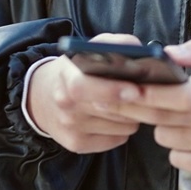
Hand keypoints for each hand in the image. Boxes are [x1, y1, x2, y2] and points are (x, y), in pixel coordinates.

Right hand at [26, 33, 142, 153]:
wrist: (41, 98)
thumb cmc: (75, 70)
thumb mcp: (88, 50)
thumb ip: (115, 45)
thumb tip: (141, 50)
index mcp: (66, 78)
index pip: (84, 87)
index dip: (112, 90)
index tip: (136, 90)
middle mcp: (66, 106)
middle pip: (111, 111)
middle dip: (136, 103)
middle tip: (148, 93)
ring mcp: (71, 129)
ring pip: (121, 126)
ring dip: (133, 115)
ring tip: (128, 102)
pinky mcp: (78, 145)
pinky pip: (118, 139)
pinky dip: (124, 128)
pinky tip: (116, 117)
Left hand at [115, 38, 190, 181]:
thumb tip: (167, 52)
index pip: (176, 95)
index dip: (146, 93)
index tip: (123, 87)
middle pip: (161, 117)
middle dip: (135, 107)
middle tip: (122, 97)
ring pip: (164, 137)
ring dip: (164, 126)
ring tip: (182, 118)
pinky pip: (176, 158)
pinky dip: (178, 148)